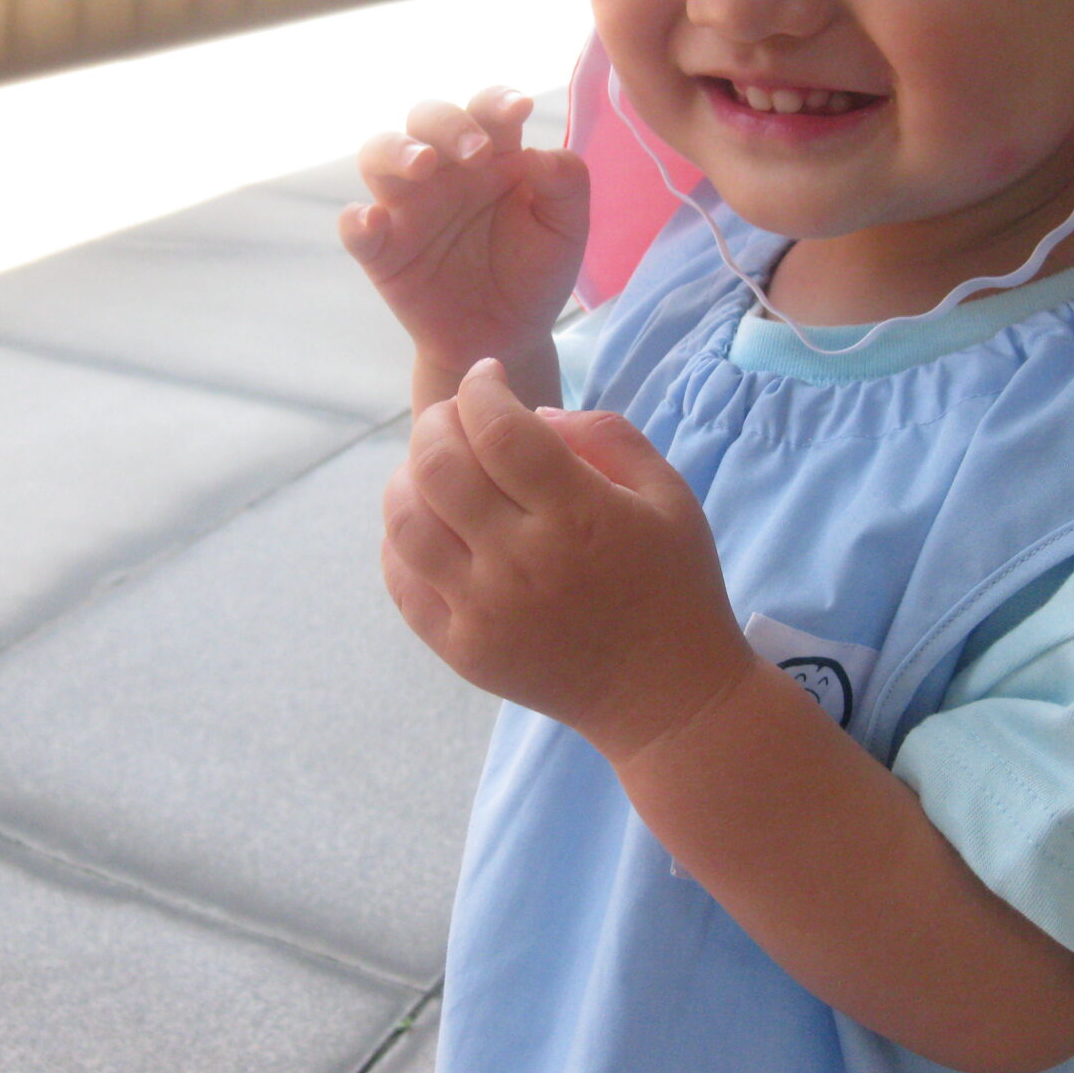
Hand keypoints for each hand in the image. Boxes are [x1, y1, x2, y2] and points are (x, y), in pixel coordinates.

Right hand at [339, 88, 588, 384]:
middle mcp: (444, 170)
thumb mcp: (566, 230)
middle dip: (449, 124)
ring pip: (378, 155)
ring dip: (396, 151)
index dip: (498, 100)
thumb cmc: (535, 273)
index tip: (521, 110)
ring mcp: (407, 207)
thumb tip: (537, 153)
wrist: (507, 338)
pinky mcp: (382, 250)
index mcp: (491, 154)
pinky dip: (355, 221)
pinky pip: (354, 227)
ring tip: (424, 165)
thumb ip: (566, 183)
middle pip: (427, 118)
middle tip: (478, 152)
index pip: (487, 108)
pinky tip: (373, 221)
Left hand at [381, 358, 754, 760]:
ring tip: (432, 466)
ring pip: (405, 522)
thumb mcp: (668, 494)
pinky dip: (398, 540)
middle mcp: (522, 562)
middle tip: (455, 414)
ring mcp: (484, 611)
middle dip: (436, 420)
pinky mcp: (463, 650)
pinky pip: (403, 583)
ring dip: (407, 476)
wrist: (667, 697)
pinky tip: (426, 521)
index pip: (498, 428)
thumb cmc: (674, 585)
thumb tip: (531, 412)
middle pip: (439, 466)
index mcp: (578, 516)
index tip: (488, 375)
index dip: (482, 387)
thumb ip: (605, 435)